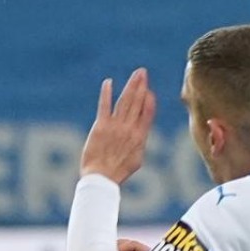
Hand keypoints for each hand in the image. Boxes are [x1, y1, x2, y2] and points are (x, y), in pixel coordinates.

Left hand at [80, 68, 156, 182]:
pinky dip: (107, 94)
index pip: (147, 113)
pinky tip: (109, 83)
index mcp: (140, 137)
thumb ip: (139, 143)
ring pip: (125, 102)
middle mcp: (129, 129)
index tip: (149, 89)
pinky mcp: (101, 126)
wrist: (102, 178)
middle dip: (140, 86)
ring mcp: (115, 126)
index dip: (148, 100)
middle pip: (137, 103)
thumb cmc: (119, 172)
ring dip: (131, 86)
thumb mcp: (137, 159)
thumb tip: (141, 134)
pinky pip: (105, 106)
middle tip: (143, 72)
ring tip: (136, 74)